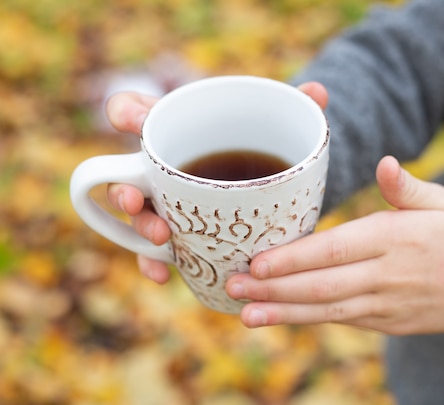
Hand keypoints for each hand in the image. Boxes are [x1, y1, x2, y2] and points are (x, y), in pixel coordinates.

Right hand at [104, 82, 328, 283]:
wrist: (271, 181)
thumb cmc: (262, 144)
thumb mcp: (275, 123)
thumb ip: (293, 105)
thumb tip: (319, 92)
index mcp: (178, 128)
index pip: (136, 111)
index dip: (126, 113)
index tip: (128, 121)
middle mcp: (164, 168)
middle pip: (127, 175)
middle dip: (123, 189)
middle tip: (135, 200)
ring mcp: (167, 203)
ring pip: (140, 217)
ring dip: (142, 227)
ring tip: (161, 237)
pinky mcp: (181, 234)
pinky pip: (155, 252)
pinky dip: (154, 263)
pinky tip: (164, 274)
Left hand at [226, 156, 443, 334]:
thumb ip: (408, 188)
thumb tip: (384, 163)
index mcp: (396, 239)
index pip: (336, 250)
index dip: (295, 259)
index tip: (258, 261)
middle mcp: (387, 276)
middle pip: (322, 286)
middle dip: (275, 288)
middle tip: (233, 286)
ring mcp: (387, 305)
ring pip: (327, 312)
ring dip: (284, 312)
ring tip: (245, 314)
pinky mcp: (389, 324)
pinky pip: (343, 322)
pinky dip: (309, 321)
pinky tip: (280, 317)